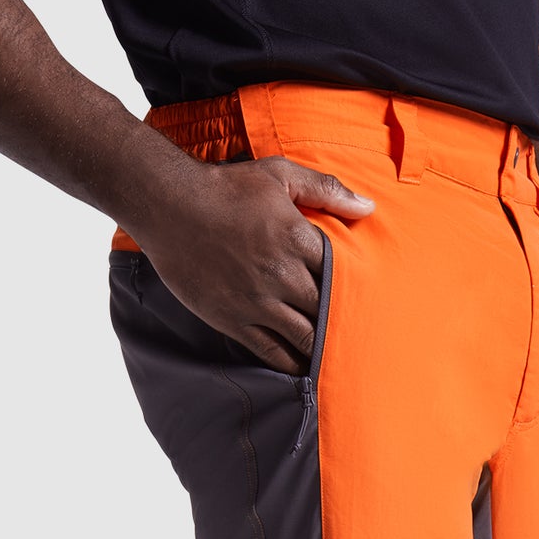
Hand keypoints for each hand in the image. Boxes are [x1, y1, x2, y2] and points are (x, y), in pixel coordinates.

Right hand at [128, 157, 373, 373]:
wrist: (170, 206)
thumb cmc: (226, 186)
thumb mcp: (280, 175)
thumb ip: (327, 190)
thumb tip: (368, 208)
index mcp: (297, 238)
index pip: (343, 274)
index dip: (354, 287)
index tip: (364, 295)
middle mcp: (282, 274)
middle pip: (327, 310)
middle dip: (341, 320)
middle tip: (356, 331)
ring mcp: (258, 301)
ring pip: (304, 337)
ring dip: (320, 345)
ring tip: (334, 352)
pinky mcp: (235, 320)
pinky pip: (273, 352)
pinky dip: (292, 361)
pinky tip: (302, 364)